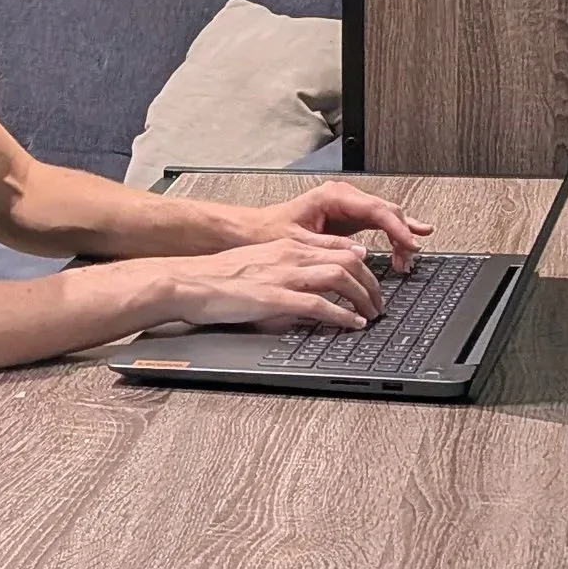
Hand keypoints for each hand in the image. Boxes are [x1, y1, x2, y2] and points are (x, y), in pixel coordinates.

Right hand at [163, 231, 383, 333]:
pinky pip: (320, 304)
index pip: (338, 247)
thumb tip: (305, 285)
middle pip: (348, 260)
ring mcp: (285, 275)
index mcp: (287, 245)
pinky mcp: (276, 298)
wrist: (188, 282)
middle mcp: (291, 255)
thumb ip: (285, 268)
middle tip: (379, 301)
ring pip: (341, 277)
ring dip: (363, 296)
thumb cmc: (215, 277)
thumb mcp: (258, 264)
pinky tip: (353, 323)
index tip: (371, 278)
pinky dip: (342, 315)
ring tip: (373, 313)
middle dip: (371, 282)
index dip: (362, 264)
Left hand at [231, 184, 433, 272]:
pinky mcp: (347, 218)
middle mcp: (342, 197)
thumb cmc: (269, 232)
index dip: (396, 228)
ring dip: (399, 236)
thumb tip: (360, 254)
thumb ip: (330, 248)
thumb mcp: (299, 243)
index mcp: (332, 197)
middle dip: (402, 233)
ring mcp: (347, 206)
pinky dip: (392, 234)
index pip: (375, 209)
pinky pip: (377, 222)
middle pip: (385, 210)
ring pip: (385, 216)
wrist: (254, 231)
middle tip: (411, 256)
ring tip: (409, 257)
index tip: (409, 244)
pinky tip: (408, 242)